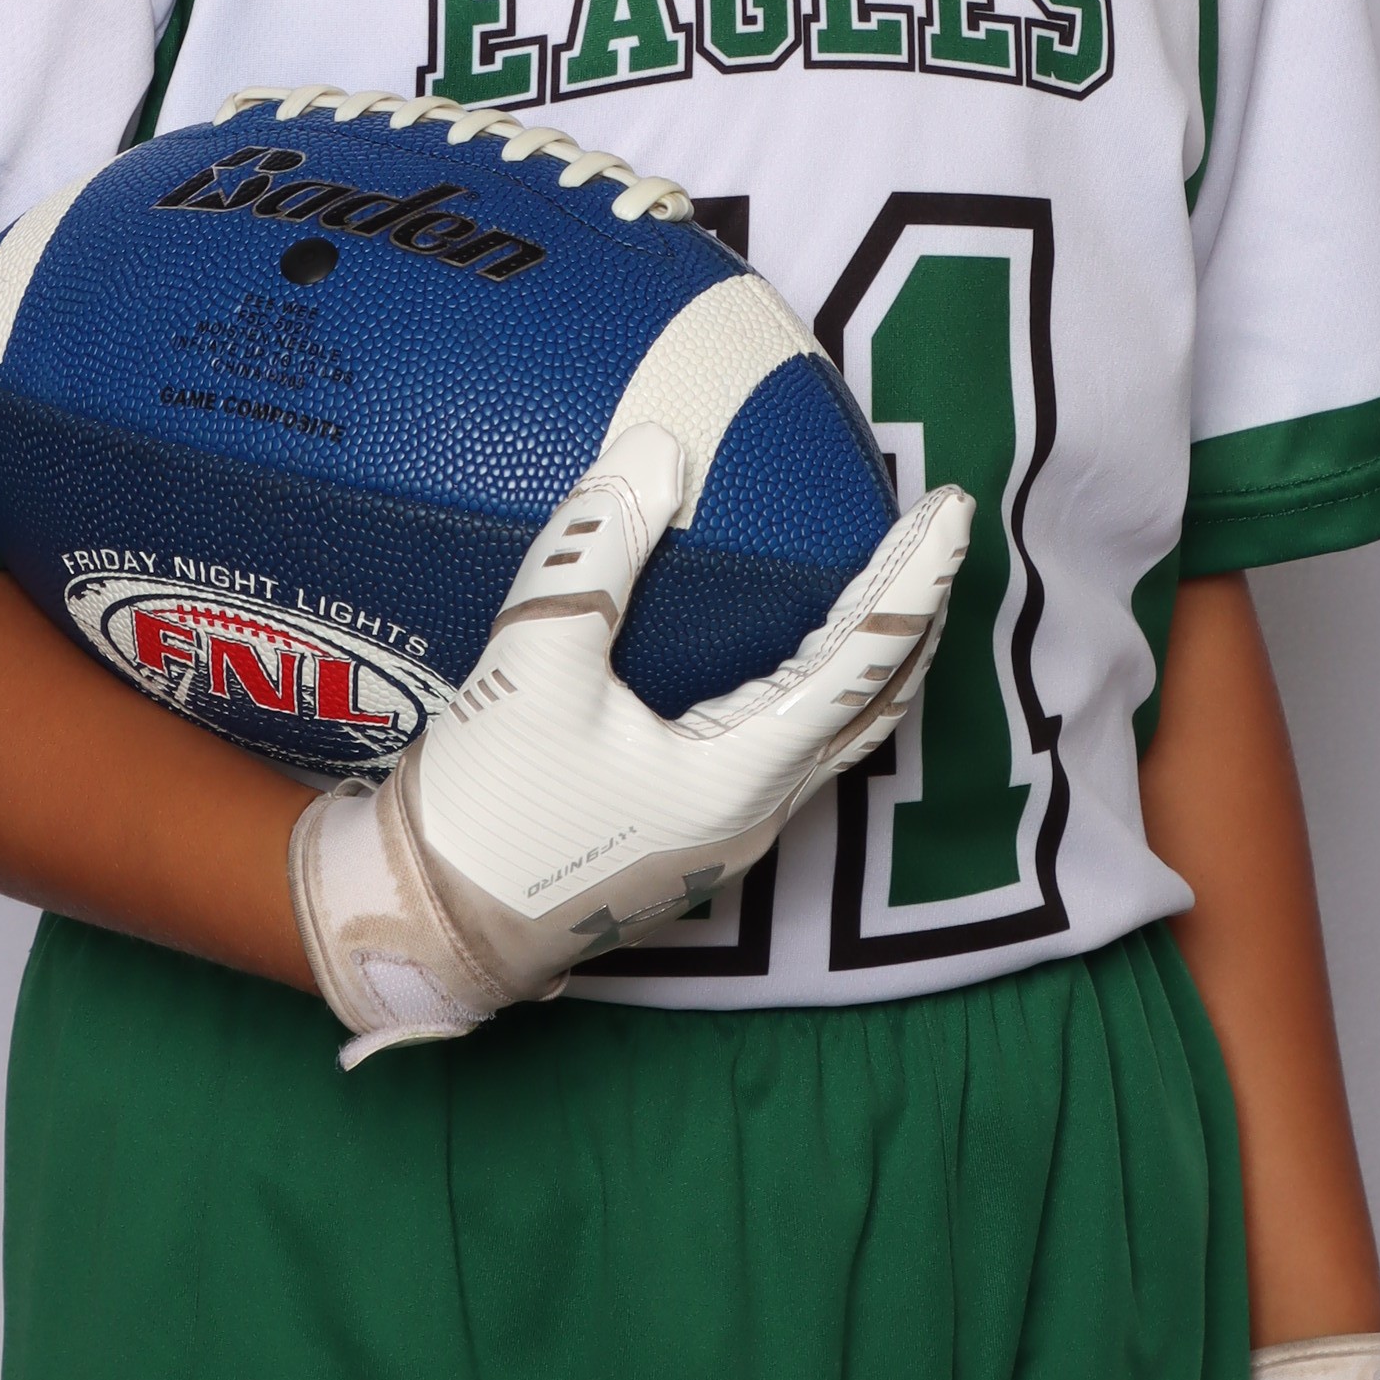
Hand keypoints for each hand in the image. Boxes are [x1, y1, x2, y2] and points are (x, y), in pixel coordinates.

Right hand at [290, 420, 970, 1061]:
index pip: (865, 657)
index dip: (915, 577)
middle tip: (937, 529)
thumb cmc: (484, 811)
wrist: (427, 928)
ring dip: (878, 657)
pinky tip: (795, 653)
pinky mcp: (697, 838)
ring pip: (844, 735)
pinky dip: (826, 690)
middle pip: (880, 701)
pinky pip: (796, 751)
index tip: (952, 507)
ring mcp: (732, 835)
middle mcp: (759, 813)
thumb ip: (595, 553)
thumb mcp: (533, 664)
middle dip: (919, 613)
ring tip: (890, 581)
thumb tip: (655, 450)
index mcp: (742, 774)